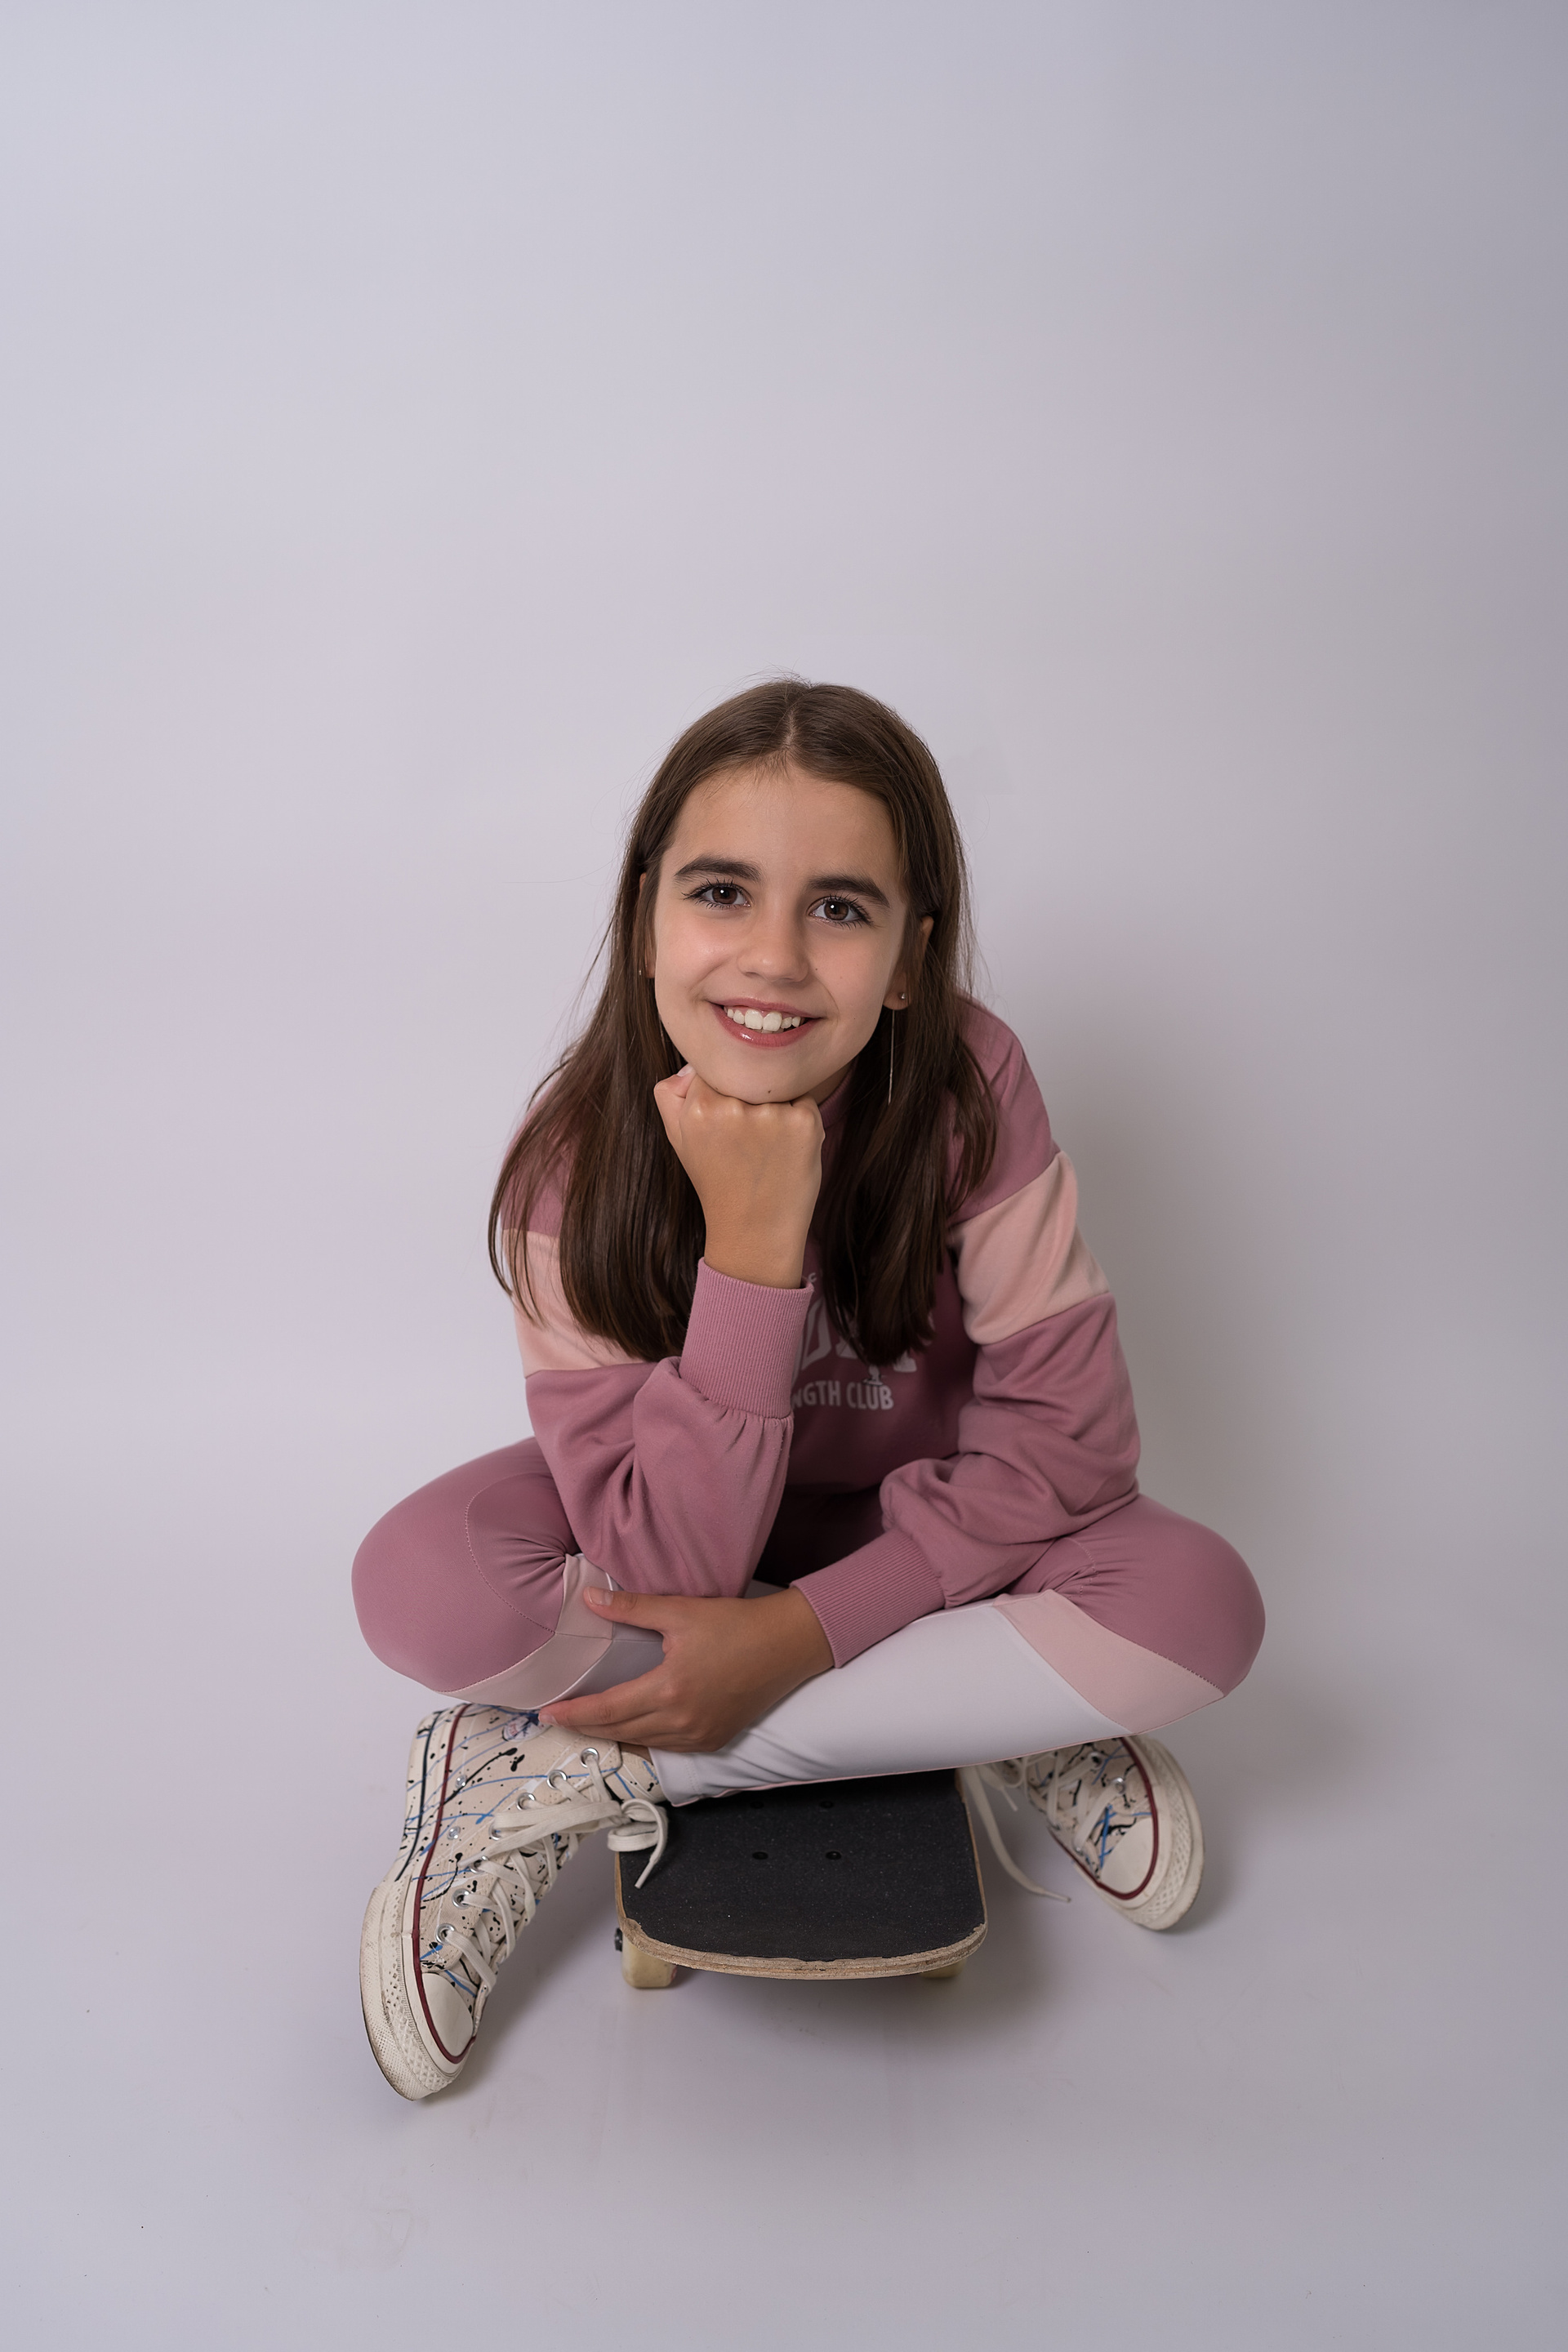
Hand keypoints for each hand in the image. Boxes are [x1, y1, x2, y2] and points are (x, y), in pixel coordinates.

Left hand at [543, 1584, 833, 1752]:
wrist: (789, 1645)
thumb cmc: (737, 1624)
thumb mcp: (681, 1611)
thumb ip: (632, 1609)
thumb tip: (590, 1600)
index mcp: (669, 1690)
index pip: (607, 1711)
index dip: (574, 1714)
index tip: (547, 1711)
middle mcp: (682, 1722)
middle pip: (619, 1732)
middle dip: (585, 1727)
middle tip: (558, 1718)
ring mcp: (700, 1736)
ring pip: (642, 1743)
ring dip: (611, 1735)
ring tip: (587, 1724)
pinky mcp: (715, 1740)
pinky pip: (666, 1747)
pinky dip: (642, 1740)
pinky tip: (630, 1730)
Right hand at [652, 1066, 823, 1288]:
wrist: (754, 1231)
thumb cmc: (717, 1182)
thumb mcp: (678, 1139)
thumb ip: (670, 1094)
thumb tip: (691, 1064)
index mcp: (698, 1107)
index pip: (715, 1066)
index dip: (723, 1090)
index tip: (726, 1120)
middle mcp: (733, 1107)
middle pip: (748, 1071)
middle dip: (749, 1095)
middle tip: (748, 1137)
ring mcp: (771, 1114)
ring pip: (776, 1084)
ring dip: (775, 1105)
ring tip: (766, 1146)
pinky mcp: (805, 1123)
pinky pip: (803, 1100)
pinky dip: (799, 1120)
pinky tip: (786, 1149)